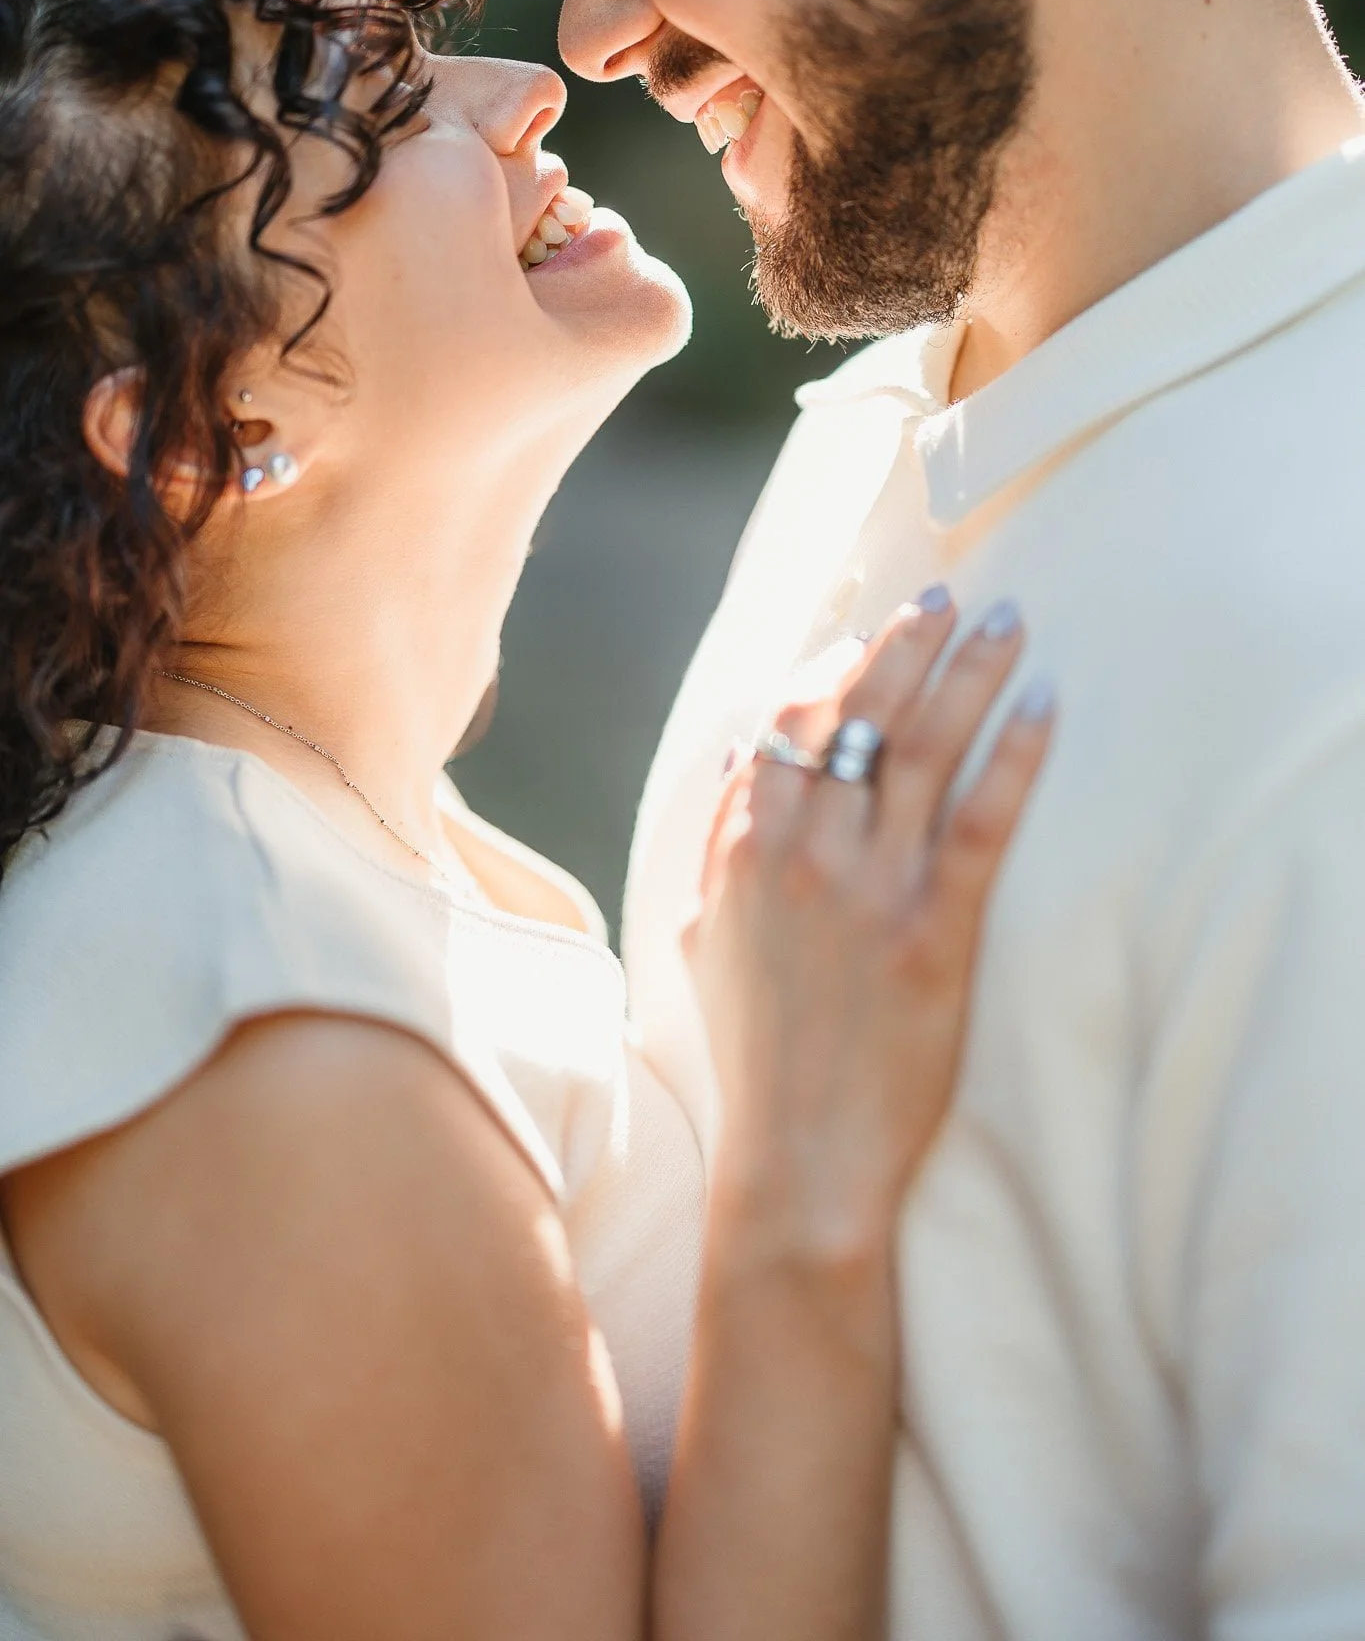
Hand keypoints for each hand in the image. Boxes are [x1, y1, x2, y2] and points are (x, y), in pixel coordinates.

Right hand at [686, 595, 1052, 1267]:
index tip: (869, 629)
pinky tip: (1041, 706)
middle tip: (948, 597)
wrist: (798, 1158)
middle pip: (859, 712)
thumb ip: (718, 844)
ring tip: (1004, 622)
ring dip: (966, 671)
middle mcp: (803, 853)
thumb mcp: (702, 937)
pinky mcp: (934, 931)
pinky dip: (1012, 755)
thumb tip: (744, 758)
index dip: (835, 663)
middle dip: (906, 642)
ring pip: (921, 747)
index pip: (790, 721)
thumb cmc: (754, 1052)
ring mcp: (868, 889)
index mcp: (744, 849)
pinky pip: (979, 821)